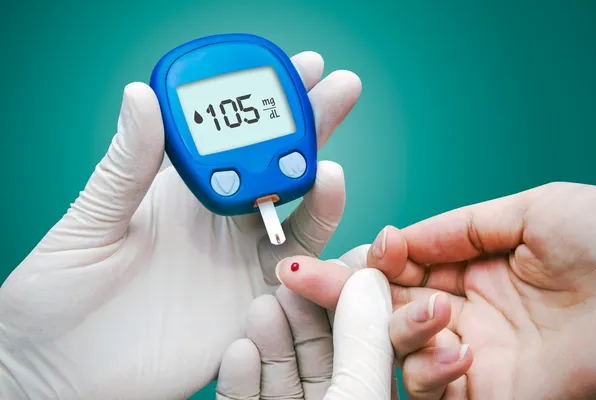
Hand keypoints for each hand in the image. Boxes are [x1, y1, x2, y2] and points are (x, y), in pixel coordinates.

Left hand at [0, 52, 361, 399]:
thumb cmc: (56, 298)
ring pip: (297, 214)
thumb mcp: (87, 224)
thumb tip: (142, 96)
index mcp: (178, 194)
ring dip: (319, 182)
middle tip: (339, 87)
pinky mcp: (254, 303)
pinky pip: (298, 269)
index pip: (230, 138)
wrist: (60, 373)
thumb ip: (125, 166)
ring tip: (326, 162)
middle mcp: (218, 223)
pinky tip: (326, 204)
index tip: (293, 68)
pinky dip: (318, 240)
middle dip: (310, 124)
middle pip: (276, 166)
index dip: (261, 102)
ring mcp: (239, 262)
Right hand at [216, 269, 397, 399]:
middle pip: (316, 352)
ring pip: (280, 371)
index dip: (345, 302)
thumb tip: (368, 279)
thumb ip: (363, 340)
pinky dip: (240, 376)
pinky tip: (239, 350)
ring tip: (261, 308)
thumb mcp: (356, 395)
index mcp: (369, 396)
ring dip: (270, 338)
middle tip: (287, 281)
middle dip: (300, 316)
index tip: (329, 268)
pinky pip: (244, 398)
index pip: (362, 341)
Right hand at [276, 182, 595, 399]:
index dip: (371, 259)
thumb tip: (401, 235)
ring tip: (429, 308)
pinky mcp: (481, 393)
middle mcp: (467, 311)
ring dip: (395, 325)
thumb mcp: (532, 210)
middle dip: (342, 290)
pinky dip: (430, 366)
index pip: (404, 265)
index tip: (349, 250)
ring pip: (397, 346)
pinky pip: (428, 387)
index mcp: (477, 267)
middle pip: (386, 303)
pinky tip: (455, 342)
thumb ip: (459, 224)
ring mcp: (472, 354)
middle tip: (300, 276)